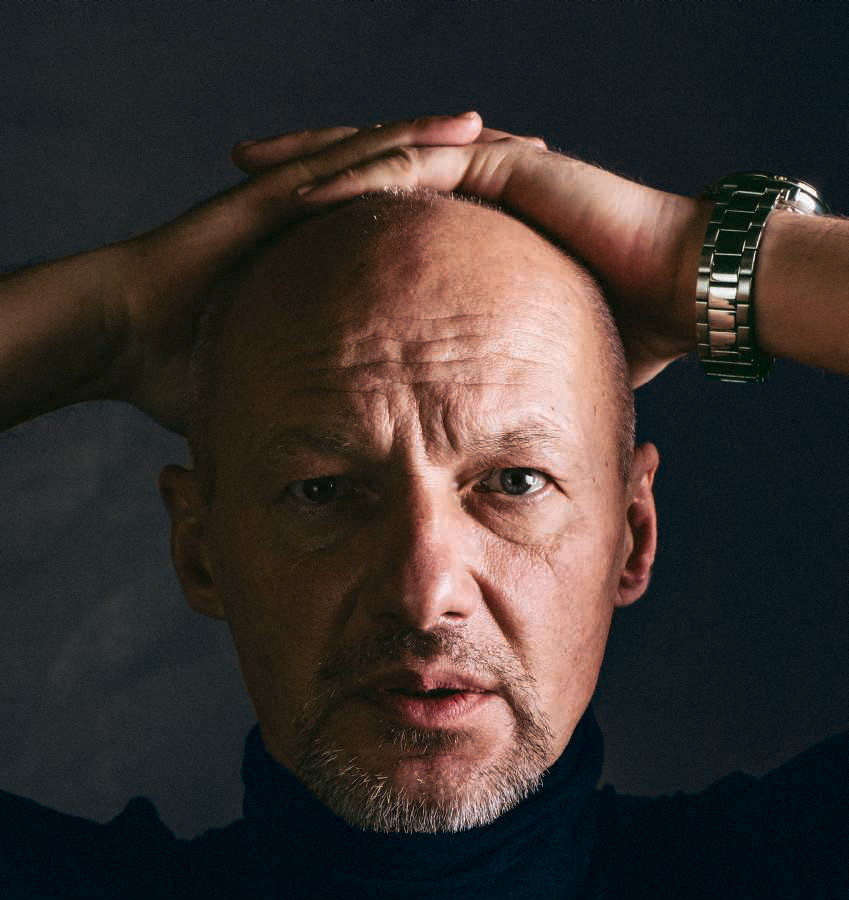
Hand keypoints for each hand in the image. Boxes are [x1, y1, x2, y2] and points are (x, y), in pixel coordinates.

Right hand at [102, 113, 487, 431]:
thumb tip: (344, 469)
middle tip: (536, 163)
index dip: (456, 224)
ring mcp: (295, 202)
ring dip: (448, 143)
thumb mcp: (274, 391)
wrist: (126, 335)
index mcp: (321, 264)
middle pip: (406, 185)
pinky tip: (455, 128)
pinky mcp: (274, 195)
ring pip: (387, 158)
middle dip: (469, 172)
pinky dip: (402, 141)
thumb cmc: (186, 366)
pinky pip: (348, 161)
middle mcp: (315, 224)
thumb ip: (310, 415)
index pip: (402, 236)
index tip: (513, 225)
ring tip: (509, 133)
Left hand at [234, 117, 711, 386]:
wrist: (685, 290)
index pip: (388, 208)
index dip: (331, 212)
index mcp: (475, 223)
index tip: (275, 228)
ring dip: (315, 159)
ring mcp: (489, 168)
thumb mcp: (540, 346)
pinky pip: (420, 167)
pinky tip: (309, 185)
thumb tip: (484, 418)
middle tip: (241, 173)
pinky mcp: (506, 166)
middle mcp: (476, 185)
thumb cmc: (629, 325)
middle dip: (302, 168)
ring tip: (252, 168)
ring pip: (383, 154)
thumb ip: (505, 364)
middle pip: (370, 168)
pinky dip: (364, 173)